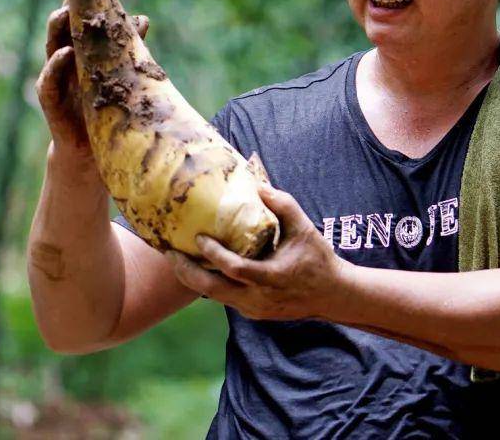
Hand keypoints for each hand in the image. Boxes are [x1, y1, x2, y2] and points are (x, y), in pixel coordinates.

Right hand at [35, 0, 148, 167]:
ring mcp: (56, 81)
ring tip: (65, 13)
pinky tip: (65, 54)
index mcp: (80, 54)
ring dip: (56, 30)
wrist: (95, 153)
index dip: (78, 1)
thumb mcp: (119, 75)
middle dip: (65, 9)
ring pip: (51, 49)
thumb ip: (127, 48)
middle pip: (60, 30)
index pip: (76, 22)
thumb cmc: (107, 110)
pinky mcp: (52, 103)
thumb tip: (142, 17)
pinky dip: (55, 67)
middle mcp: (65, 64)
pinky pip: (49, 81)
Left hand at [165, 183, 346, 321]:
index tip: (199, 237)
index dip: (214, 255)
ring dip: (192, 278)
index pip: (235, 269)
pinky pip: (223, 298)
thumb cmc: (317, 258)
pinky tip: (196, 267)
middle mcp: (258, 298)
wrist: (331, 295)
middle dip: (187, 271)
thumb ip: (283, 205)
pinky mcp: (251, 313)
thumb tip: (257, 185)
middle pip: (212, 290)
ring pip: (213, 296)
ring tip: (174, 258)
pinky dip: (208, 283)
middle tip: (168, 252)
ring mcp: (253, 309)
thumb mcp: (304, 228)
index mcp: (272, 277)